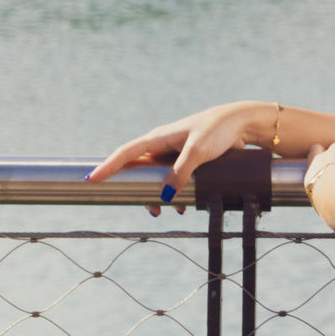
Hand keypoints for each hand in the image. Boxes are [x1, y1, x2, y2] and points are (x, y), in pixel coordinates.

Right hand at [87, 101, 268, 216]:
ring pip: (158, 177)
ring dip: (160, 195)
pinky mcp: (188, 159)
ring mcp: (175, 152)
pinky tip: (185, 205)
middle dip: (140, 191)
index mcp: (159, 137)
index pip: (127, 152)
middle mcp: (163, 145)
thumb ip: (181, 171)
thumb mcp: (199, 150)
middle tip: (150, 210)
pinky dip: (175, 192)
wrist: (242, 124)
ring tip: (170, 211)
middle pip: (141, 170)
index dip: (108, 166)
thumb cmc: (218, 130)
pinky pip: (174, 178)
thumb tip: (165, 195)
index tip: (92, 180)